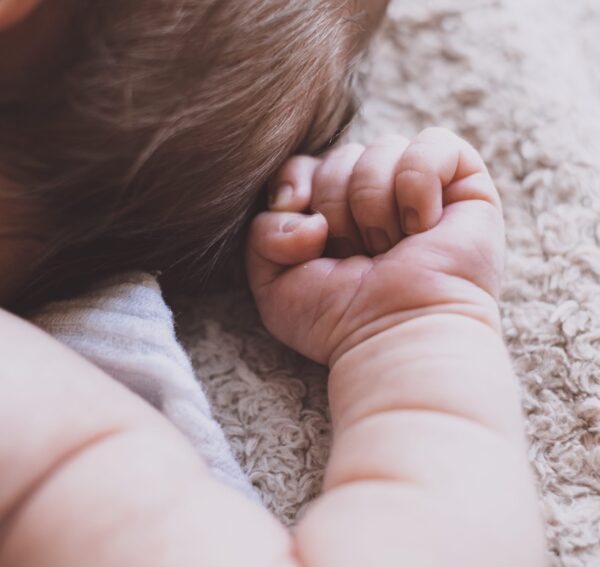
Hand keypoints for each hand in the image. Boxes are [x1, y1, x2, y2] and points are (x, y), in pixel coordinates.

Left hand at [246, 128, 504, 364]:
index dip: (297, 186)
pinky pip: (433, 143)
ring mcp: (419, 188)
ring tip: (392, 249)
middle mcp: (374, 195)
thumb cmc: (339, 319)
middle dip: (340, 210)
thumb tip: (298, 203)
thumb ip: (264, 232)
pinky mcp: (464, 183)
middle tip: (362, 257)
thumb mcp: (275, 283)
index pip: (303, 164)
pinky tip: (423, 226)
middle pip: (340, 155)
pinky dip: (418, 184)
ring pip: (380, 148)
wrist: (396, 337)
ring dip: (376, 207)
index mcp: (333, 211)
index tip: (310, 235)